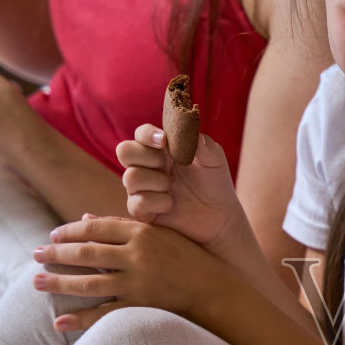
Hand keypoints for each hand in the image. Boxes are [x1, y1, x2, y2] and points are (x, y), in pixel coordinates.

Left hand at [32, 213, 219, 330]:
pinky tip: (58, 321)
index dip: (69, 231)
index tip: (52, 235)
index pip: (96, 228)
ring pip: (88, 282)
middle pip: (86, 252)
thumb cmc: (186, 259)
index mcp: (142, 233)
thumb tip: (84, 217)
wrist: (215, 291)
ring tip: (36, 282)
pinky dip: (79, 319)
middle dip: (56, 254)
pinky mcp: (141, 308)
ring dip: (58, 282)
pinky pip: (103, 315)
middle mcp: (137, 256)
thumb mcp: (158, 235)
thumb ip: (121, 226)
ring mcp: (138, 284)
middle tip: (35, 255)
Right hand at [117, 124, 242, 249]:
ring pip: (130, 177)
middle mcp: (147, 166)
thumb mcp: (214, 160)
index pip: (141, 134)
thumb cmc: (215, 184)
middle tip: (167, 164)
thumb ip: (203, 143)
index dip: (147, 134)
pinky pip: (137, 202)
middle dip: (146, 156)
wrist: (220, 217)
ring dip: (155, 181)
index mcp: (161, 150)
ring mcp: (142, 189)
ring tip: (173, 188)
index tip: (163, 140)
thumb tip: (190, 127)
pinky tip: (171, 204)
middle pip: (124, 151)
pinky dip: (157, 202)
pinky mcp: (142, 211)